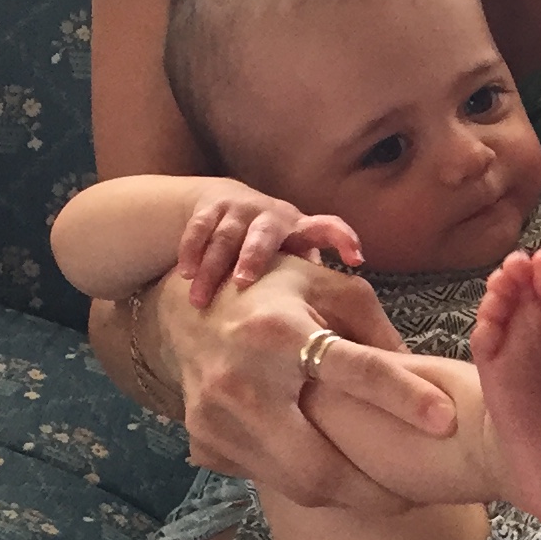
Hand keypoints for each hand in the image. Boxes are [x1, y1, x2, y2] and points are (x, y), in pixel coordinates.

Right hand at [155, 255, 455, 510]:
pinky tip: (334, 478)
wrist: (186, 313)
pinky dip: (306, 484)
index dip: (403, 396)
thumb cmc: (273, 296)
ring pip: (294, 484)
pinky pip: (268, 479)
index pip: (352, 369)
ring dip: (345, 496)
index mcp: (279, 332)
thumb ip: (373, 326)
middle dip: (373, 492)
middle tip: (414, 499)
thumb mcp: (324, 286)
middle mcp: (241, 380)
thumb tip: (420, 374)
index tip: (447, 420)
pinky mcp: (206, 442)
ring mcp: (217, 419)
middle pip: (317, 463)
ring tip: (384, 496)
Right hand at [174, 186, 363, 306]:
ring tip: (200, 299)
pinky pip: (199, 227)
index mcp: (300, 228)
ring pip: (226, 235)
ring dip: (212, 266)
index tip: (356, 259)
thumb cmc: (268, 249)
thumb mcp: (291, 261)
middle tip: (242, 283)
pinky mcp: (211, 207)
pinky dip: (191, 251)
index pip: (329, 227)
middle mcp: (272, 215)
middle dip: (253, 257)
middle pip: (265, 233)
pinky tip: (184, 275)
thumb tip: (333, 335)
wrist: (224, 204)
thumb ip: (308, 286)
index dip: (344, 240)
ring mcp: (240, 209)